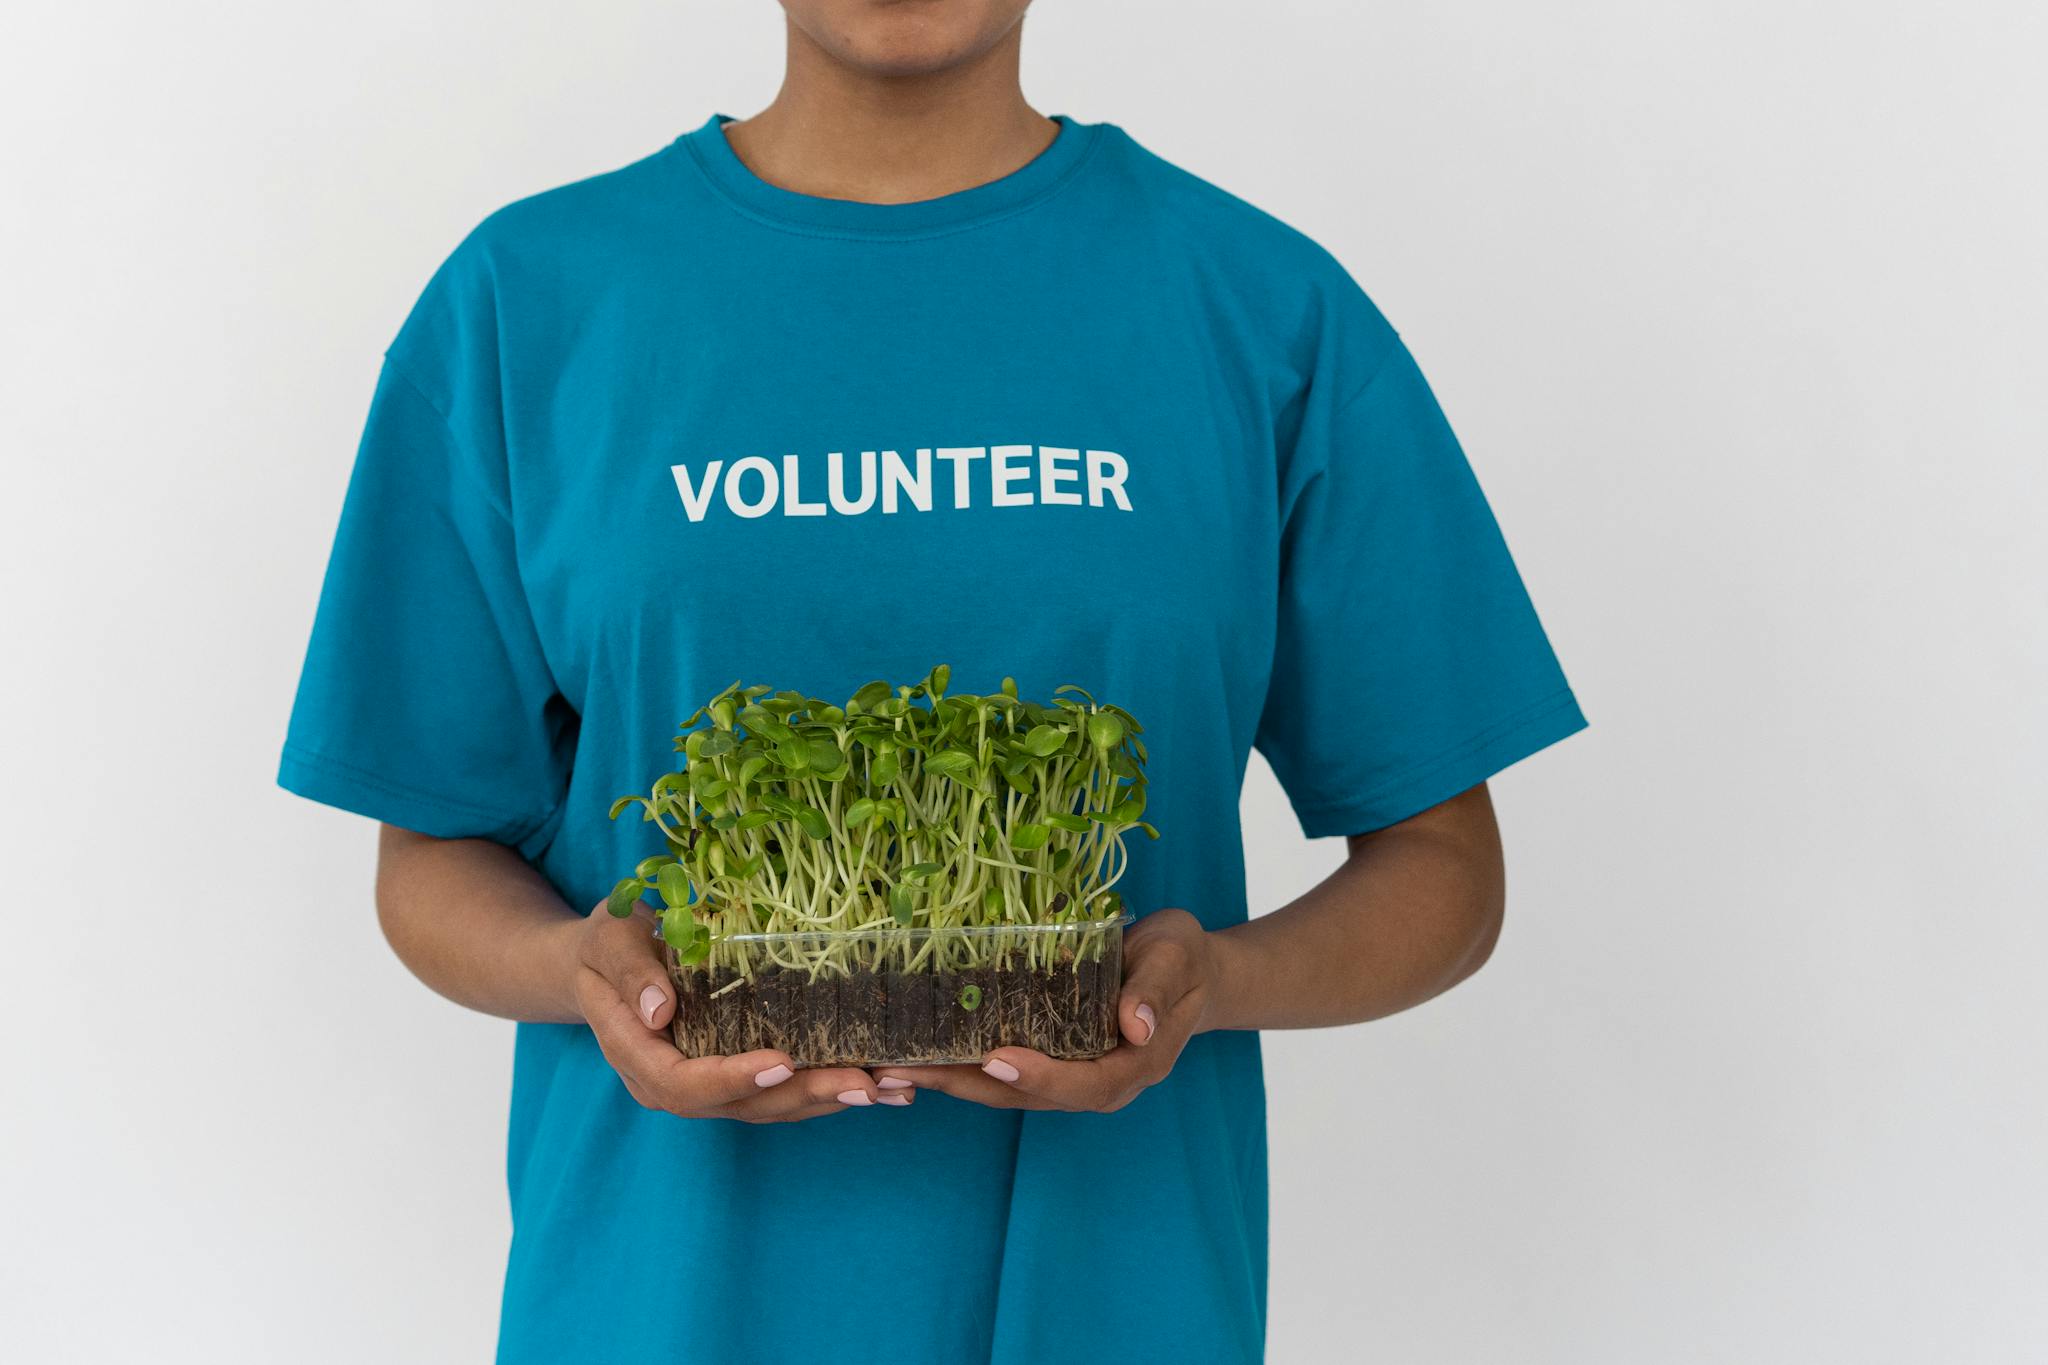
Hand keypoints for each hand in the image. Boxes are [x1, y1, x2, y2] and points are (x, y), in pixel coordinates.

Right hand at [570, 901, 903, 1120]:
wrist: (602, 963)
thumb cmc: (606, 943)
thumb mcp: (609, 939)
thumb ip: (630, 971)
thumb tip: (659, 1011)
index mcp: (638, 1056)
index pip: (684, 1083)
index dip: (733, 1078)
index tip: (782, 1061)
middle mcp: (672, 1084)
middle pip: (741, 1106)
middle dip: (805, 1095)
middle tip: (866, 1084)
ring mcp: (707, 1087)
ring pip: (770, 1107)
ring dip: (831, 1100)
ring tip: (890, 1088)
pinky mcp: (735, 1076)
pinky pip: (782, 1092)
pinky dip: (829, 1089)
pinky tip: (879, 1083)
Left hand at [873, 908, 1217, 1111]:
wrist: (1187, 968)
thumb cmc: (1182, 958)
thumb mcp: (1175, 959)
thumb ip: (1154, 990)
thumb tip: (1133, 1026)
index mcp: (1135, 1065)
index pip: (1085, 1084)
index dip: (1040, 1076)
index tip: (996, 1059)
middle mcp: (1099, 1080)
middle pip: (1030, 1095)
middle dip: (967, 1085)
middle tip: (906, 1070)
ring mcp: (1073, 1073)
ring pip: (1007, 1089)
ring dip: (951, 1080)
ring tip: (893, 1068)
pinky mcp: (1052, 1056)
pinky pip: (1004, 1069)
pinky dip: (963, 1064)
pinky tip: (920, 1052)